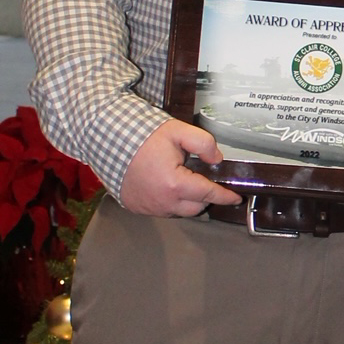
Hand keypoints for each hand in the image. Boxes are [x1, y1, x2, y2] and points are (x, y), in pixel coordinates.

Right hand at [120, 120, 242, 218]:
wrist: (108, 141)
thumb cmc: (142, 136)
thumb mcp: (178, 132)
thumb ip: (204, 144)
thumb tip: (216, 160)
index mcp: (175, 185)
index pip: (209, 194)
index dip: (225, 196)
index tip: (235, 197)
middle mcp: (163, 202)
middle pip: (196, 207)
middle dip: (204, 196)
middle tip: (202, 179)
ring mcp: (149, 208)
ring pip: (179, 211)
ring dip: (186, 200)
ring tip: (182, 180)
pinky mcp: (137, 208)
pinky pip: (161, 209)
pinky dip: (168, 201)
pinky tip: (164, 185)